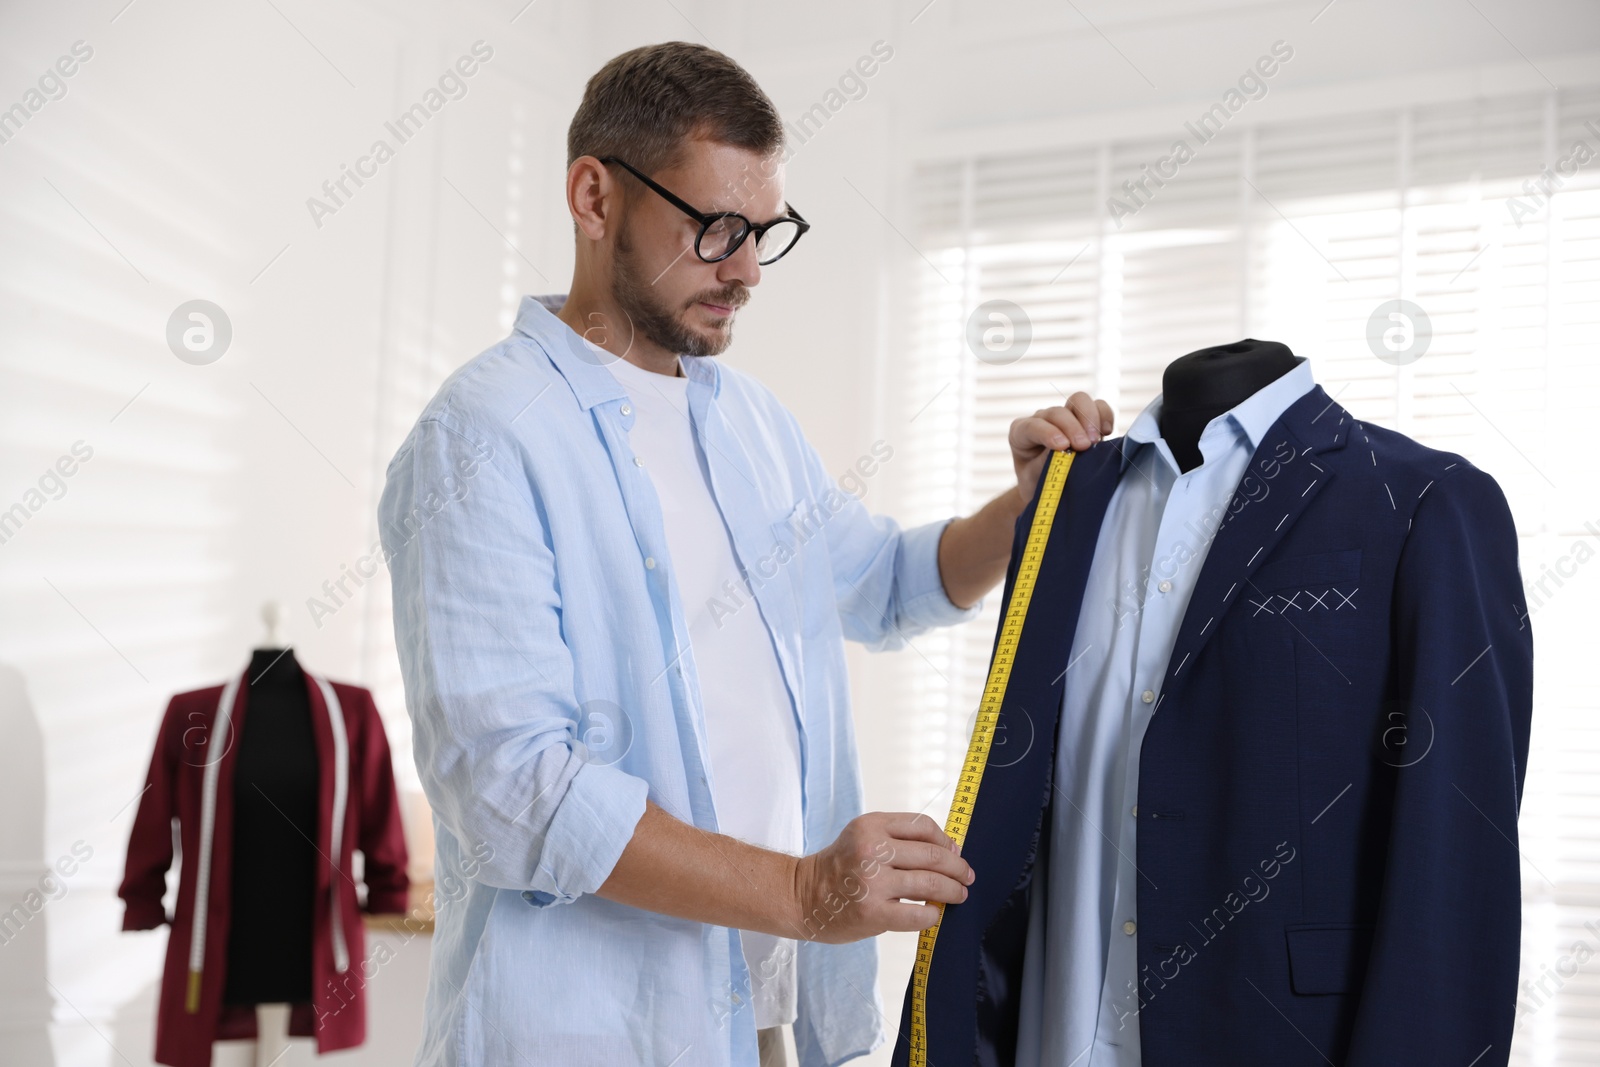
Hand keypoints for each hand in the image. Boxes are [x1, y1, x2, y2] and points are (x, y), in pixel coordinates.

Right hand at [790, 812, 973, 944]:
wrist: (802, 896)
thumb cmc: (839, 867)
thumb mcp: (863, 838)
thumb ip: (899, 839)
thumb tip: (951, 850)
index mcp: (871, 826)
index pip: (923, 826)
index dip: (946, 841)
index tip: (955, 853)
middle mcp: (871, 850)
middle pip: (932, 855)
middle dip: (957, 868)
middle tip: (966, 878)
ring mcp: (871, 882)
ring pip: (930, 883)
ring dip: (952, 892)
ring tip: (958, 896)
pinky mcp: (872, 912)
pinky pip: (917, 914)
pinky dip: (932, 915)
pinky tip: (933, 915)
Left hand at [1009, 392, 1113, 505]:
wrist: (1050, 491)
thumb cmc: (1038, 483)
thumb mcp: (1035, 478)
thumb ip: (1047, 463)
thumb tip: (1068, 452)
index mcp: (1022, 433)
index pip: (1032, 425)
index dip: (1048, 433)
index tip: (1062, 446)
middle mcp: (1043, 420)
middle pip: (1058, 411)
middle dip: (1072, 427)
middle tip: (1084, 446)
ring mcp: (1066, 418)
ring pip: (1079, 401)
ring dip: (1090, 417)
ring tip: (1095, 440)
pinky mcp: (1086, 421)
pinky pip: (1099, 406)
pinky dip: (1105, 415)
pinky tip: (1106, 432)